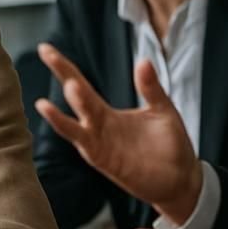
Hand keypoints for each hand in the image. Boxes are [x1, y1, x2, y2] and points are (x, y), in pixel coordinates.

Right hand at [34, 43, 201, 222]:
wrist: (182, 180)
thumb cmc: (170, 146)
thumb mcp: (161, 110)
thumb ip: (150, 88)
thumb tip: (143, 60)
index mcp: (108, 114)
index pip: (81, 84)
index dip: (64, 67)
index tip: (45, 48)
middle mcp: (97, 126)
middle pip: (75, 95)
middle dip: (61, 73)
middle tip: (45, 50)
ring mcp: (98, 142)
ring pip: (79, 119)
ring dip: (75, 104)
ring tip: (70, 84)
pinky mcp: (103, 159)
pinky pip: (83, 142)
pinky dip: (69, 129)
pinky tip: (57, 115)